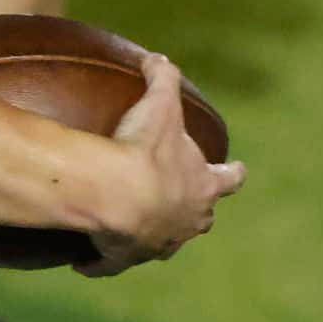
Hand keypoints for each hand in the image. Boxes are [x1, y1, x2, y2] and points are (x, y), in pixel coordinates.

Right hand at [78, 56, 246, 277]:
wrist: (117, 195)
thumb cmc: (146, 150)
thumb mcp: (160, 105)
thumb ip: (163, 78)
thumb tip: (157, 57)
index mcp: (203, 186)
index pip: (229, 180)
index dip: (232, 173)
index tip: (236, 170)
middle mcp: (189, 220)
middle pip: (202, 219)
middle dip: (195, 211)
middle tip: (180, 202)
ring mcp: (160, 243)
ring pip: (162, 244)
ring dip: (152, 237)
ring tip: (134, 231)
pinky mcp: (127, 258)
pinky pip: (112, 264)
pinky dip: (101, 263)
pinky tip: (86, 264)